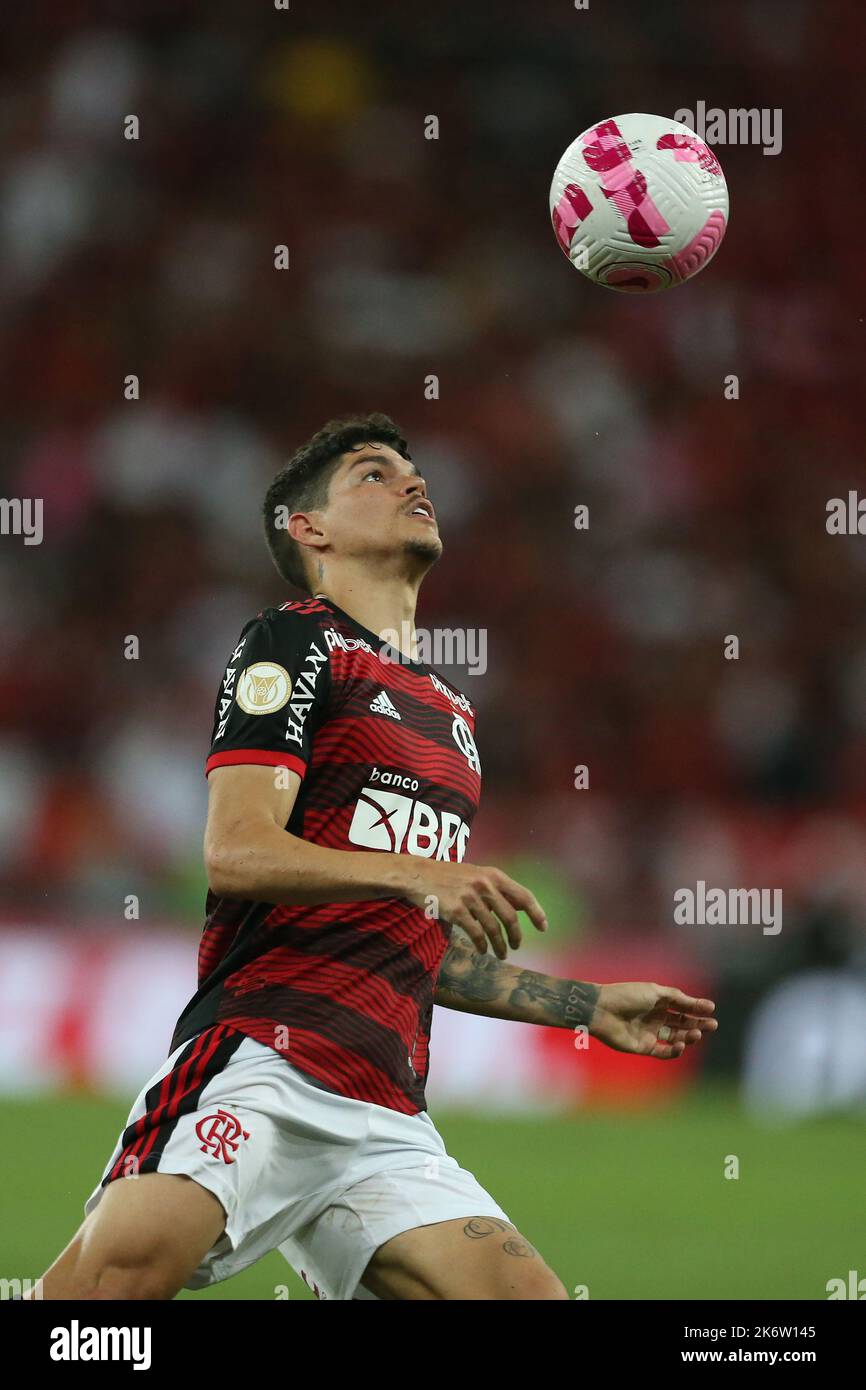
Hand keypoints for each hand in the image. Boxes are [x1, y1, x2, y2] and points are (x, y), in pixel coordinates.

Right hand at [398, 859, 547, 958]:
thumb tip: (517, 909)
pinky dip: (482, 945)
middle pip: (511, 917)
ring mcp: (470, 898)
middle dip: (516, 936)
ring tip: (501, 954)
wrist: (418, 874)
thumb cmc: (449, 876)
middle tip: (516, 946)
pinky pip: (476, 934)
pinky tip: (483, 950)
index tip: (543, 927)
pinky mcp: (456, 911)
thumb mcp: (476, 874)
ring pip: (493, 929)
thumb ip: (495, 889)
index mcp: (493, 875)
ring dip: (500, 946)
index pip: (523, 896)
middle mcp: (485, 885)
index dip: (537, 913)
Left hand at [590, 982, 717, 1059]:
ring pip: (675, 1037)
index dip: (697, 1009)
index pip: (683, 1007)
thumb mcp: (656, 992)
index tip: (711, 1010)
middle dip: (698, 1024)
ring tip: (696, 1034)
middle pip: (682, 1023)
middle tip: (712, 1025)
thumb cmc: (628, 996)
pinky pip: (663, 1052)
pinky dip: (674, 1050)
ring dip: (688, 1037)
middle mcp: (655, 1017)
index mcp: (658, 1002)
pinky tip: (681, 1044)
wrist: (602, 1009)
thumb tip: (704, 1004)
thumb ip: (679, 998)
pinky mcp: (643, 1047)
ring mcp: (650, 1033)